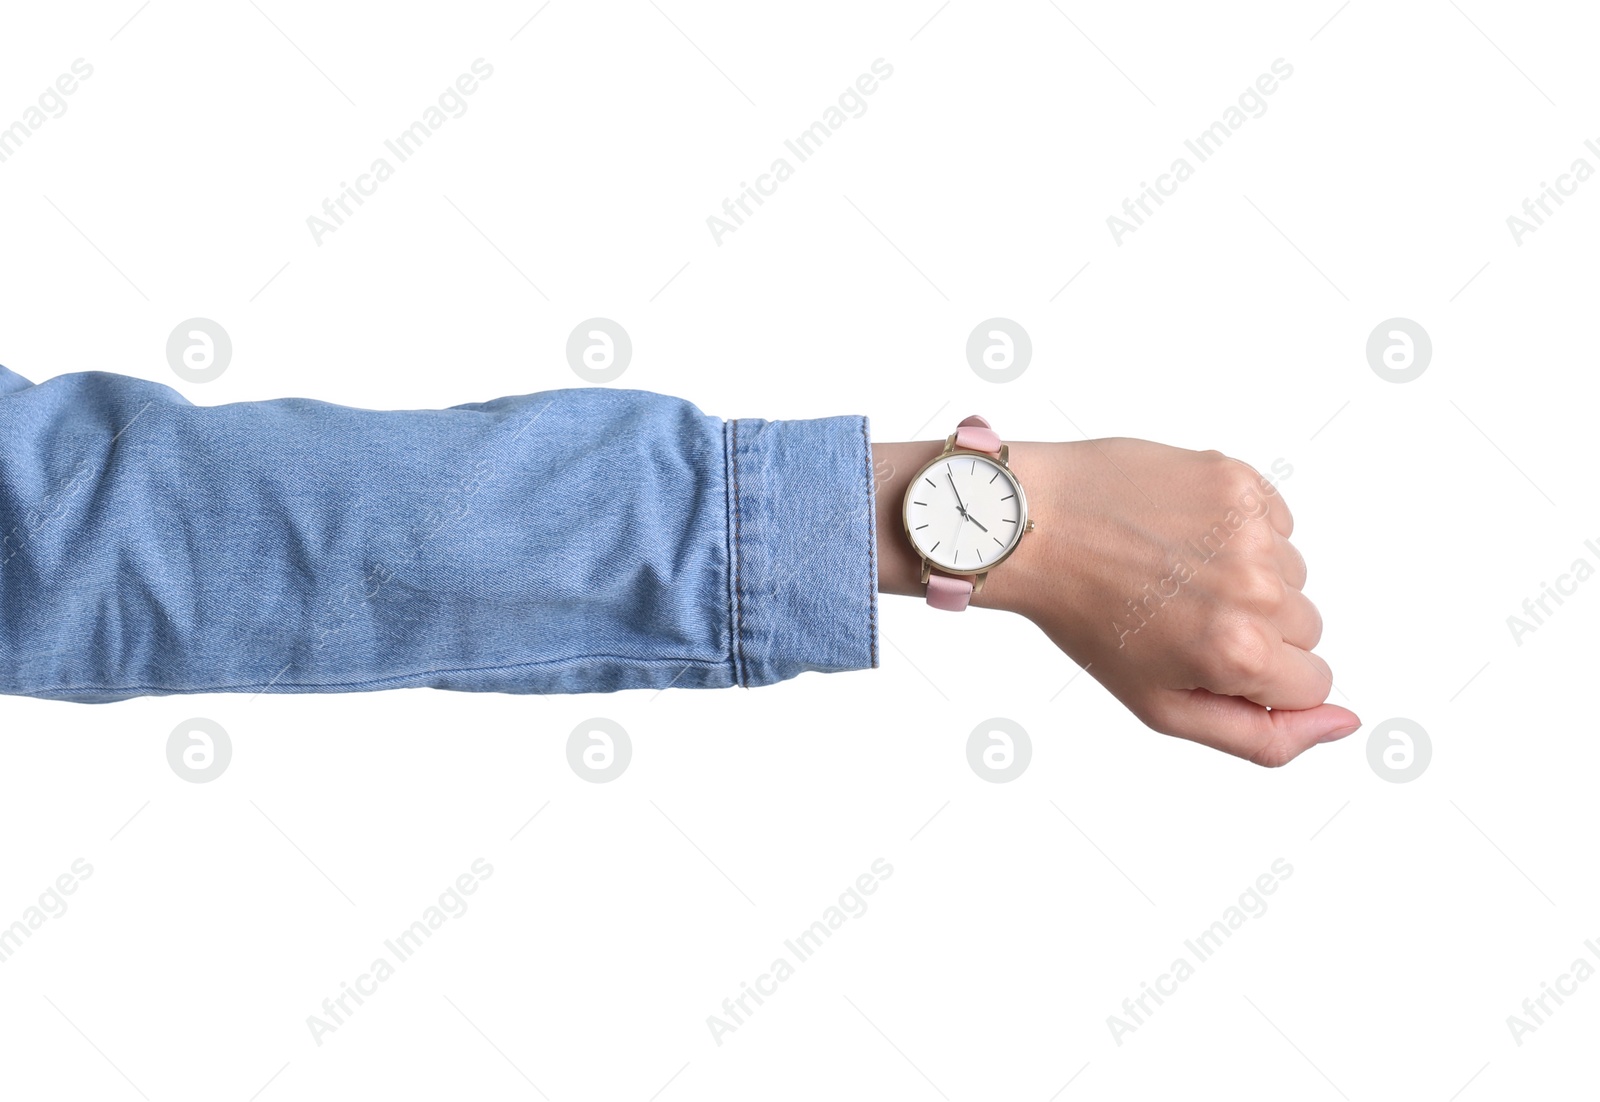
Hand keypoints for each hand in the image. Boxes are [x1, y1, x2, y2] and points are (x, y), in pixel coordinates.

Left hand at [873, 437, 1359, 766]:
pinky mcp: (1239, 479)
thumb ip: (1262, 735)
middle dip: (1255, 627)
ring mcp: (1249, 528)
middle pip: (1307, 628)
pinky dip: (1240, 530)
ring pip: (1293, 573)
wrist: (1035, 526)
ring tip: (1174, 569)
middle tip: (1178, 611)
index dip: (1260, 675)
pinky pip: (1276, 521)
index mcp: (1239, 652)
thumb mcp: (1163, 706)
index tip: (1206, 653)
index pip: (1312, 682)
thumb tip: (1345, 723)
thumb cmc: (1087, 618)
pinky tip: (1182, 531)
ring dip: (1247, 575)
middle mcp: (1254, 588)